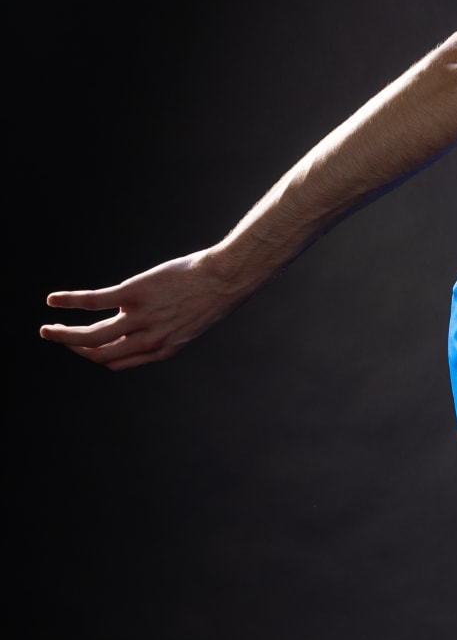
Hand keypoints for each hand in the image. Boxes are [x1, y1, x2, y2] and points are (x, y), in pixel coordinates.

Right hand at [42, 251, 244, 370]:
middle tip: (57, 337)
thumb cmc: (212, 296)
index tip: (83, 347)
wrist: (227, 277)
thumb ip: (166, 331)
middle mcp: (148, 340)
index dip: (96, 357)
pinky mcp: (134, 293)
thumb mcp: (190, 323)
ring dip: (63, 335)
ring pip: (90, 336)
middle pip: (98, 354)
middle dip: (73, 348)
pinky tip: (53, 300)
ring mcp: (140, 318)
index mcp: (161, 350)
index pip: (116, 363)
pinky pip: (93, 302)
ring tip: (46, 329)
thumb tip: (146, 325)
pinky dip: (69, 302)